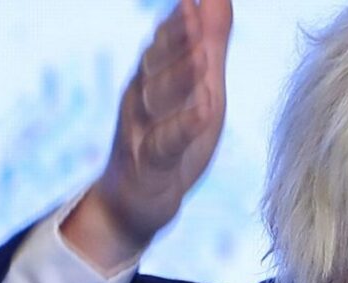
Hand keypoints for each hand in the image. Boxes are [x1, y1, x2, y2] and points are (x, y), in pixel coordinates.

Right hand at [63, 0, 232, 272]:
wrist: (137, 199)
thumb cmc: (173, 135)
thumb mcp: (201, 86)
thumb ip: (210, 41)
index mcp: (155, 75)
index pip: (167, 41)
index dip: (180, 19)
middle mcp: (143, 98)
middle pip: (157, 64)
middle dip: (176, 38)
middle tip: (192, 13)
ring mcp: (142, 132)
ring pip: (157, 102)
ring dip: (178, 79)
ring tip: (202, 59)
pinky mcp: (150, 166)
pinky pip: (165, 145)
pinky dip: (182, 128)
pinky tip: (202, 112)